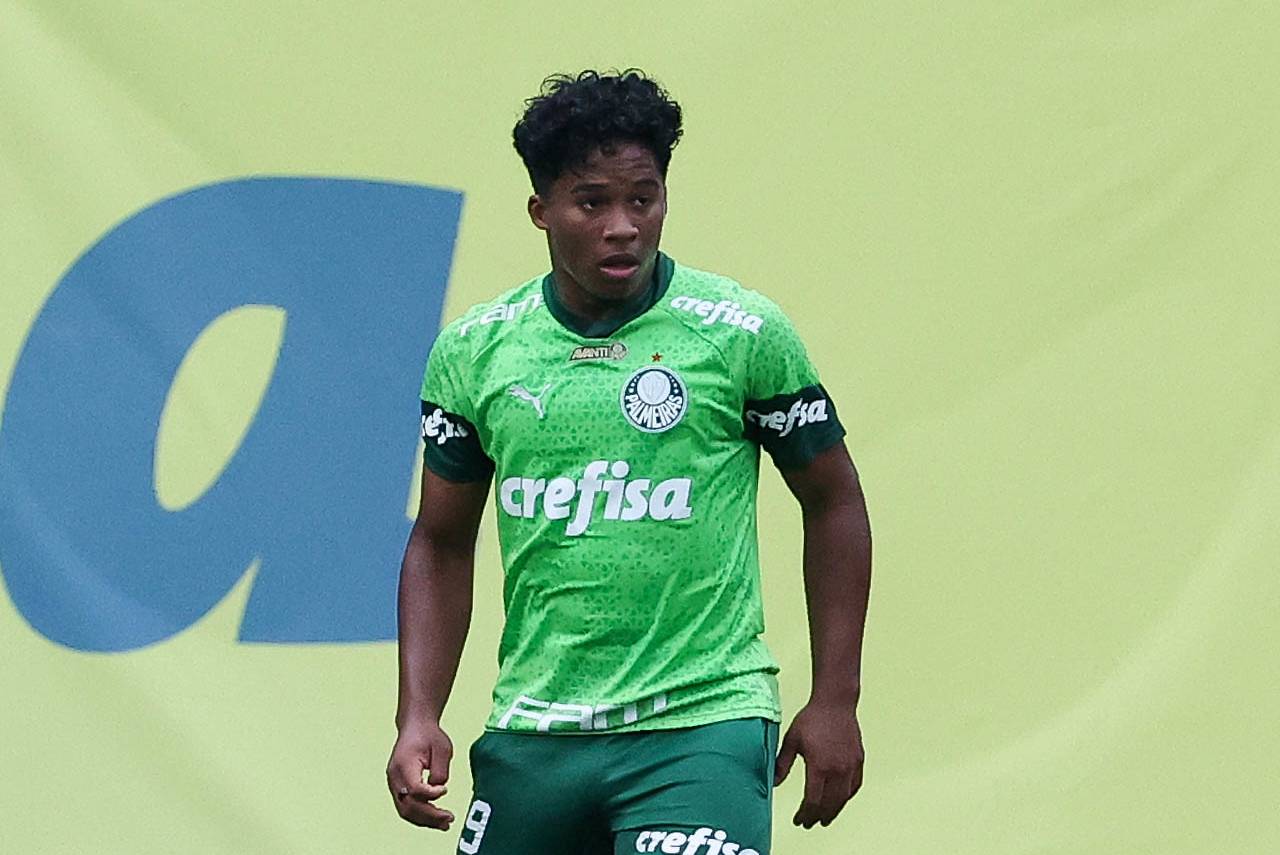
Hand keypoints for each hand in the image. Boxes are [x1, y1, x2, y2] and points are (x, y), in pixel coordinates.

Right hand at [386, 719, 454, 829]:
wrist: (415, 726)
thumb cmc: (430, 735)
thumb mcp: (442, 748)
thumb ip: (440, 771)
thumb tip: (438, 791)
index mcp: (404, 764)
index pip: (414, 789)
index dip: (431, 795)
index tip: (445, 790)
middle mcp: (394, 776)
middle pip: (408, 805)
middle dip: (430, 816)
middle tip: (449, 819)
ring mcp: (393, 783)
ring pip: (405, 810)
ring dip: (425, 820)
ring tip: (445, 824)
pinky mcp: (397, 787)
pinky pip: (406, 806)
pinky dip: (420, 815)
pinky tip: (435, 819)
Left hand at [774, 702, 863, 828]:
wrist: (835, 703)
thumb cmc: (811, 719)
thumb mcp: (791, 741)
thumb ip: (782, 764)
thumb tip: (773, 783)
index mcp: (819, 766)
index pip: (812, 801)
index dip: (804, 814)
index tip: (798, 820)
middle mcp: (837, 770)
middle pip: (829, 804)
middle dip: (818, 817)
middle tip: (810, 823)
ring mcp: (850, 766)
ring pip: (843, 798)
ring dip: (834, 811)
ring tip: (825, 818)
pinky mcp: (859, 761)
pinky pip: (855, 786)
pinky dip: (846, 797)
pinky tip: (840, 800)